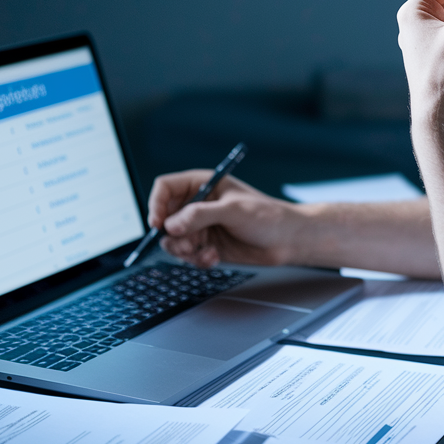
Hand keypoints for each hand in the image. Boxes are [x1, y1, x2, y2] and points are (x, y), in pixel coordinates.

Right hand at [147, 170, 301, 266]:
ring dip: (184, 250)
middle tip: (187, 245)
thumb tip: (171, 225)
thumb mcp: (233, 211)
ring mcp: (200, 226)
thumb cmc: (268, 216)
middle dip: (172, 235)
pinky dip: (197, 259)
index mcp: (202, 184)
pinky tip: (214, 257)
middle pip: (164, 218)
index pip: (165, 188)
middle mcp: (197, 204)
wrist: (287, 241)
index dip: (156, 204)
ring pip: (172, 240)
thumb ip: (200, 216)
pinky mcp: (205, 245)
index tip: (158, 224)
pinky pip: (186, 256)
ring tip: (205, 252)